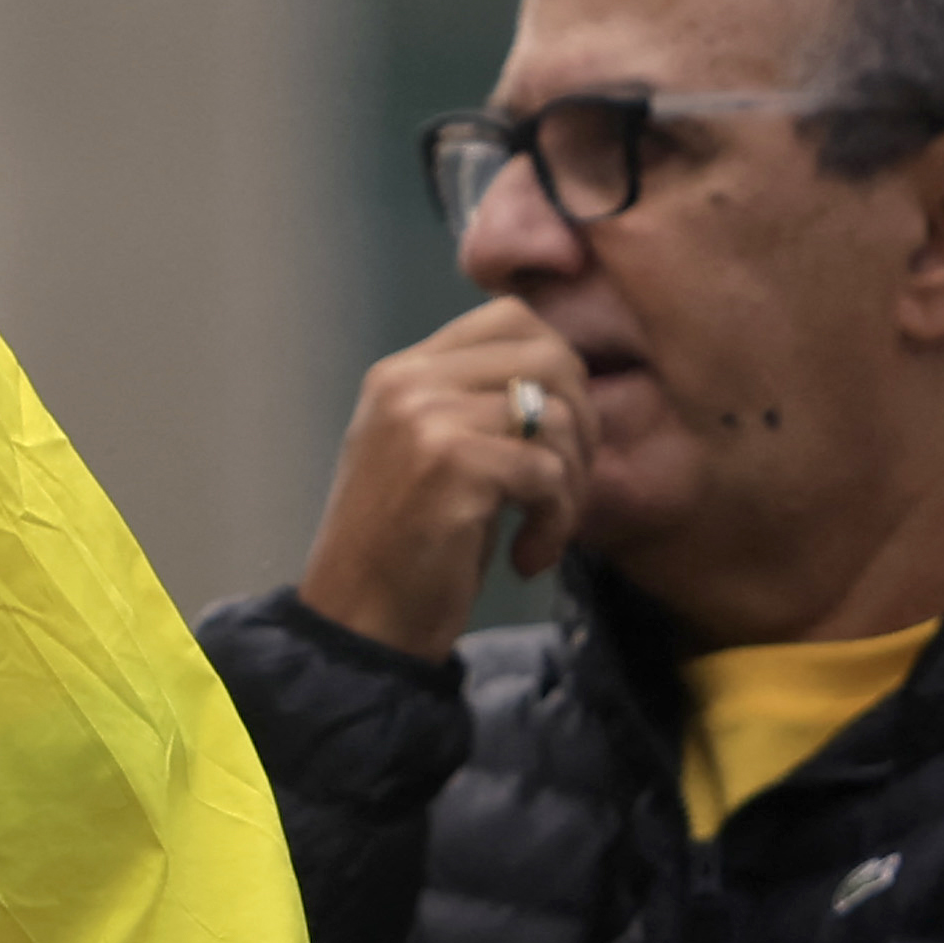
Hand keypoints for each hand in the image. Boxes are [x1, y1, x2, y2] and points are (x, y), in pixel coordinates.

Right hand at [294, 299, 597, 655]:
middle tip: (564, 485)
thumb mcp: (429, 453)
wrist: (360, 624)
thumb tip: (567, 376)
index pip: (511, 318)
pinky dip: (557, 524)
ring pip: (558, 416)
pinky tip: (526, 558)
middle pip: (550, 355)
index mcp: (402, 373)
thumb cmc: (406, 551)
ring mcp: (427, 419)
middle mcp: (408, 382)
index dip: (559, 372)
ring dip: (572, 485)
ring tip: (542, 531)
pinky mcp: (452, 466)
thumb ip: (474, 404)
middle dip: (583, 422)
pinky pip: (550, 473)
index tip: (555, 439)